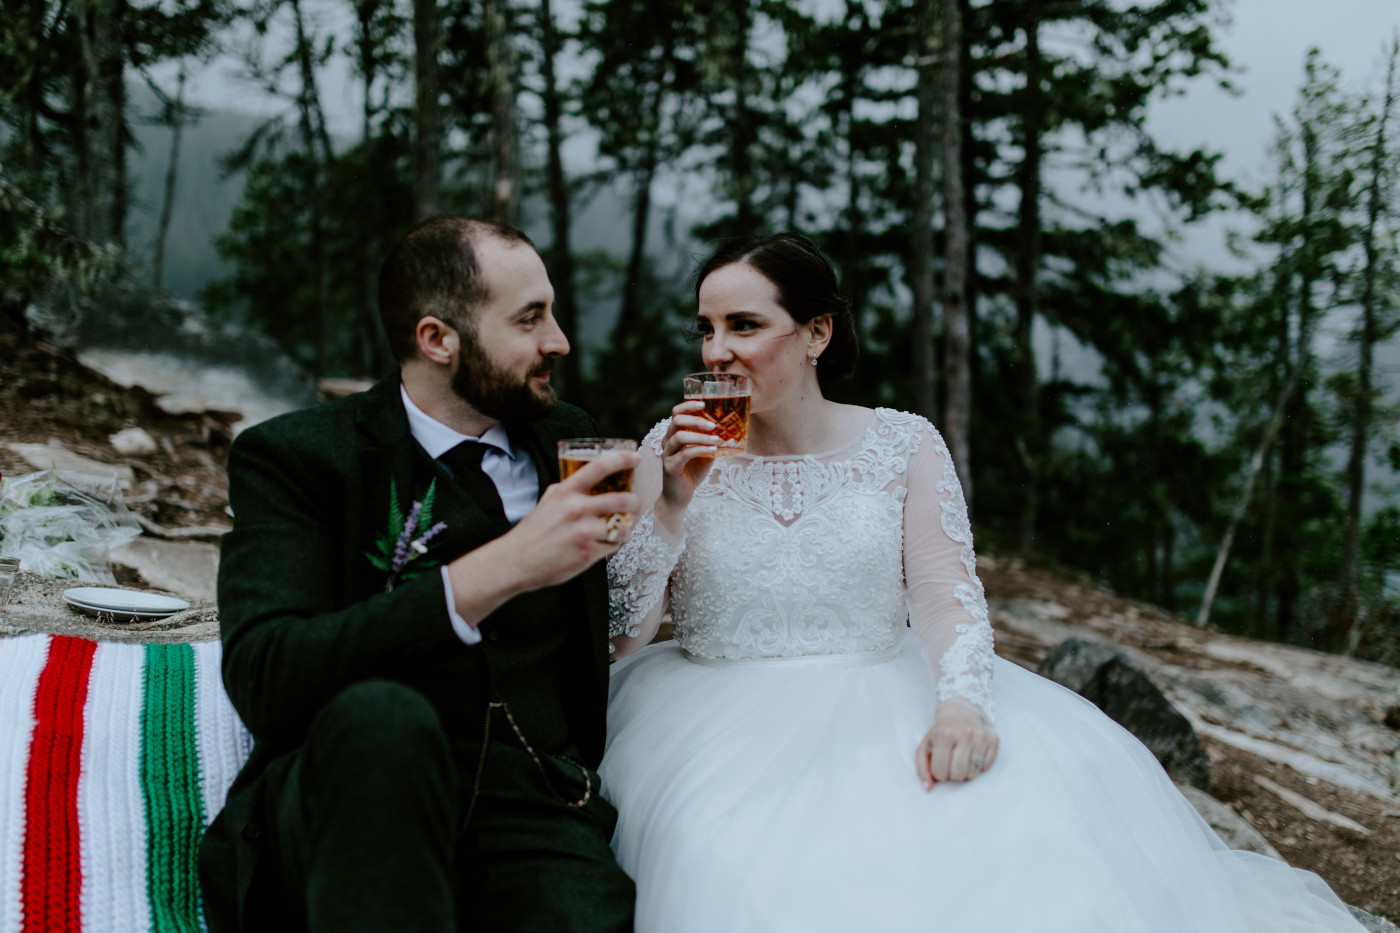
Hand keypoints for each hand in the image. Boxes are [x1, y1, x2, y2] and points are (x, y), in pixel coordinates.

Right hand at [447, 450, 640, 611]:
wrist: (516, 561)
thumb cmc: (533, 532)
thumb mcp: (548, 501)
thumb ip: (567, 490)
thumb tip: (586, 480)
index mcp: (566, 492)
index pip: (599, 467)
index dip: (622, 459)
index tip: (635, 457)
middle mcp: (576, 509)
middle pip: (622, 499)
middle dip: (635, 503)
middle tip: (635, 505)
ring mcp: (583, 532)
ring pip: (623, 527)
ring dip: (626, 529)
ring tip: (620, 530)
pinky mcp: (587, 553)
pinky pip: (614, 546)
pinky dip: (614, 545)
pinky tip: (606, 544)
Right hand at [659, 400, 718, 515]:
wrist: (679, 495)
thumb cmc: (692, 471)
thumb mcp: (705, 452)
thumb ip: (711, 440)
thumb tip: (730, 429)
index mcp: (674, 434)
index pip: (676, 412)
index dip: (688, 405)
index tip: (704, 404)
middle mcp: (667, 441)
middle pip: (676, 421)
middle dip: (696, 419)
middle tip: (713, 424)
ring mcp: (667, 454)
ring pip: (679, 436)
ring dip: (700, 436)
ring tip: (716, 439)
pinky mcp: (670, 467)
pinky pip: (684, 454)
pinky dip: (700, 449)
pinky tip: (713, 451)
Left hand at [915, 704, 997, 788]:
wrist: (958, 715)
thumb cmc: (940, 734)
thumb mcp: (924, 748)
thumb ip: (922, 769)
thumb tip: (928, 788)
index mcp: (943, 735)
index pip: (940, 772)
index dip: (938, 773)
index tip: (939, 765)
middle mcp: (964, 734)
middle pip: (958, 774)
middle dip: (952, 774)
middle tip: (951, 763)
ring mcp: (980, 736)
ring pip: (973, 773)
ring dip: (966, 771)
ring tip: (961, 759)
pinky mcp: (993, 739)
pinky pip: (986, 767)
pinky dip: (979, 766)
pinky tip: (973, 755)